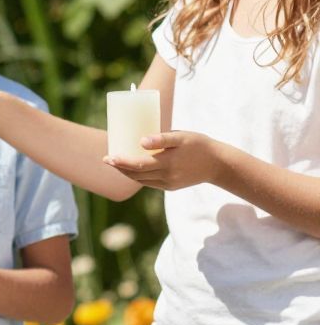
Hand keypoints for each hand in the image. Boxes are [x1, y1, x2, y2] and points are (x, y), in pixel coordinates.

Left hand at [104, 131, 221, 191]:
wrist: (218, 164)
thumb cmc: (199, 145)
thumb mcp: (182, 137)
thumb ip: (162, 138)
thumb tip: (141, 141)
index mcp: (167, 163)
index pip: (137, 165)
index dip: (121, 162)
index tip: (108, 157)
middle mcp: (166, 176)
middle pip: (135, 175)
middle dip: (119, 168)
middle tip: (106, 159)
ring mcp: (168, 184)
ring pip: (141, 181)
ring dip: (126, 173)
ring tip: (116, 164)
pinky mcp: (171, 187)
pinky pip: (149, 183)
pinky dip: (138, 177)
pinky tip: (132, 170)